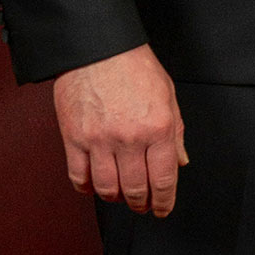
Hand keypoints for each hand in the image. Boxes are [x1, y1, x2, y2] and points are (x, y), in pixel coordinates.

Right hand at [53, 43, 187, 216]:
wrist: (98, 45)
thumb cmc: (133, 64)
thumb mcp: (167, 93)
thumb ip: (176, 131)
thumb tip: (180, 161)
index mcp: (158, 126)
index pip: (164, 179)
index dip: (164, 201)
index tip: (162, 209)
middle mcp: (130, 137)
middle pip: (136, 189)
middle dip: (141, 203)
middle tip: (142, 204)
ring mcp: (100, 140)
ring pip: (107, 189)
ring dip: (115, 198)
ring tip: (120, 194)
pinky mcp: (74, 138)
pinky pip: (79, 177)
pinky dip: (87, 188)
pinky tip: (94, 184)